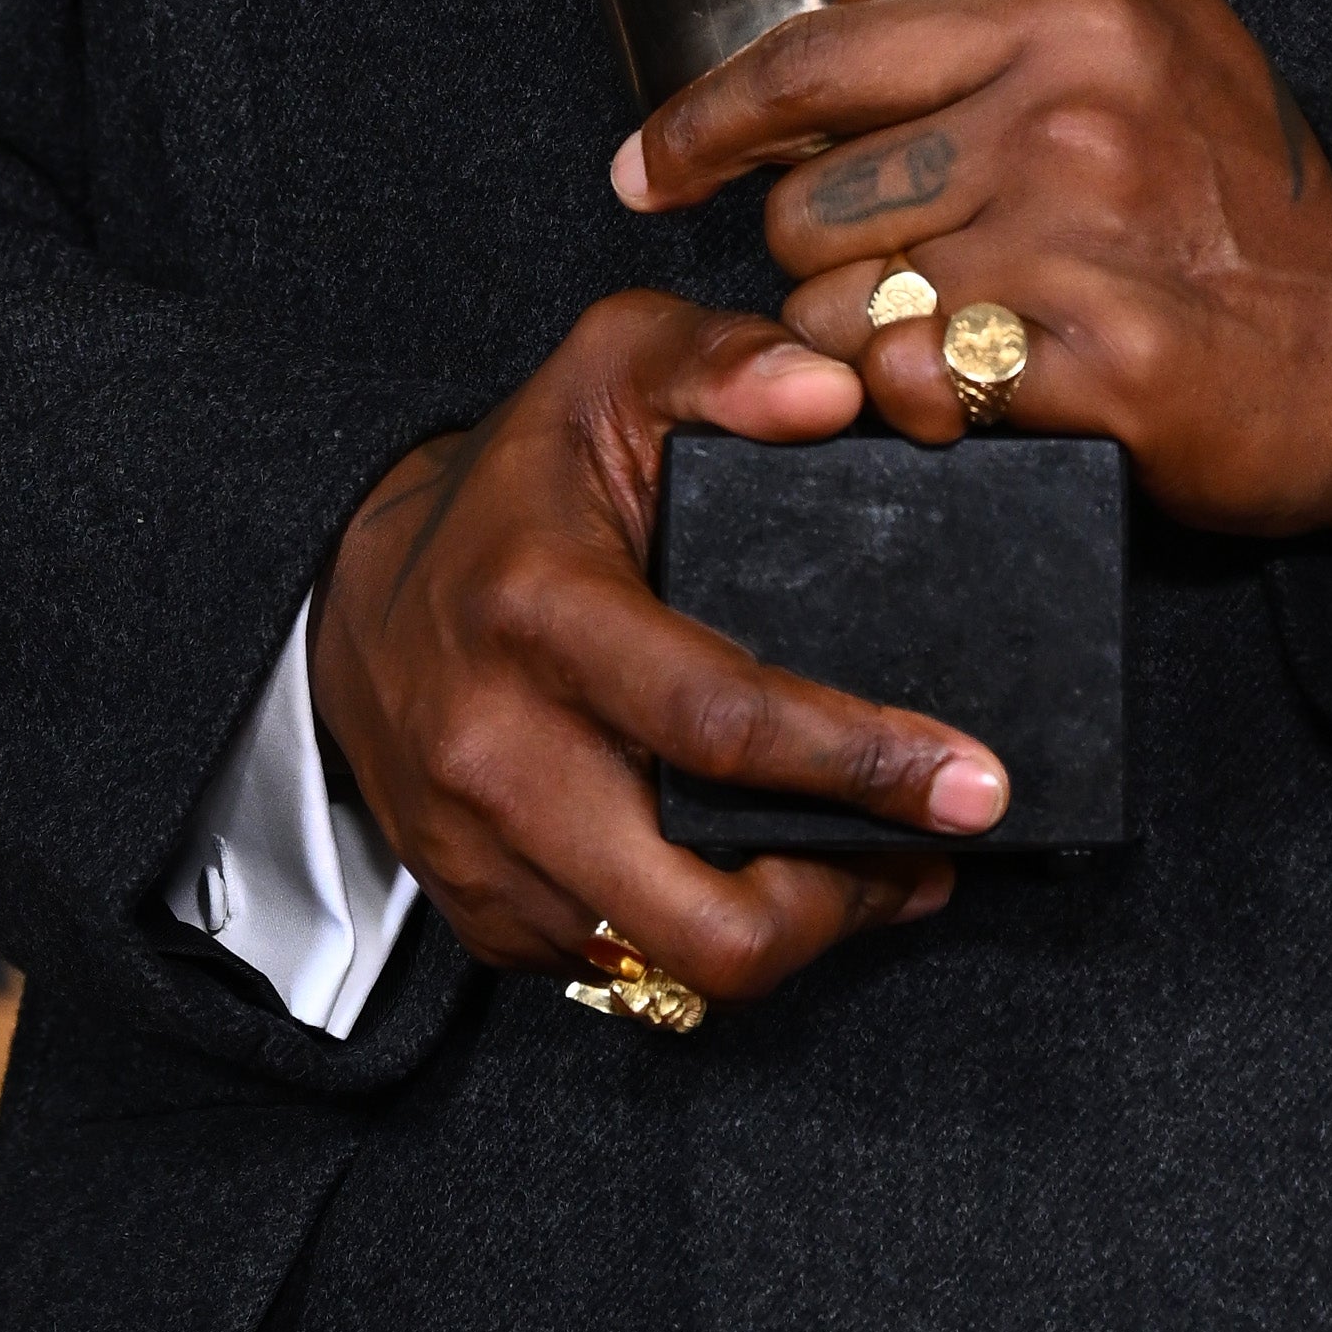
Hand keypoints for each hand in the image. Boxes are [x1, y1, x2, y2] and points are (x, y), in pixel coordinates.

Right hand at [307, 293, 1010, 1004]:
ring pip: (672, 964)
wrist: (358, 598)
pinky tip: (776, 873)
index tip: (973, 783)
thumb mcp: (611, 369)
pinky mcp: (486, 916)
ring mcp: (486, 853)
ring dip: (798, 930)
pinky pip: (624, 968)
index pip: (718, 725)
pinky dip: (713, 942)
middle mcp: (500, 753)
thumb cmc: (516, 480)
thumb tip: (837, 393)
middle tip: (941, 848)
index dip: (860, 764)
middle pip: (697, 913)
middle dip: (842, 903)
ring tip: (885, 866)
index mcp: (541, 613)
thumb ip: (725, 364)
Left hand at [618, 0, 1331, 539]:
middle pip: (814, 202)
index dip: (707, 120)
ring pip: (848, 310)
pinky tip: (979, 399)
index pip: (824, 57)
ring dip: (866, 348)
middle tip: (898, 287)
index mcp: (1073, 23)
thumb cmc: (1264, 213)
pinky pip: (921, 391)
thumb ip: (1008, 42)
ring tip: (954, 345)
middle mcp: (1071, 114)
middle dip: (824, 264)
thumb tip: (846, 64)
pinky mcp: (1102, 364)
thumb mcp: (1160, 57)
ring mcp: (1085, 237)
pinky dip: (922, 409)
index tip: (649, 165)